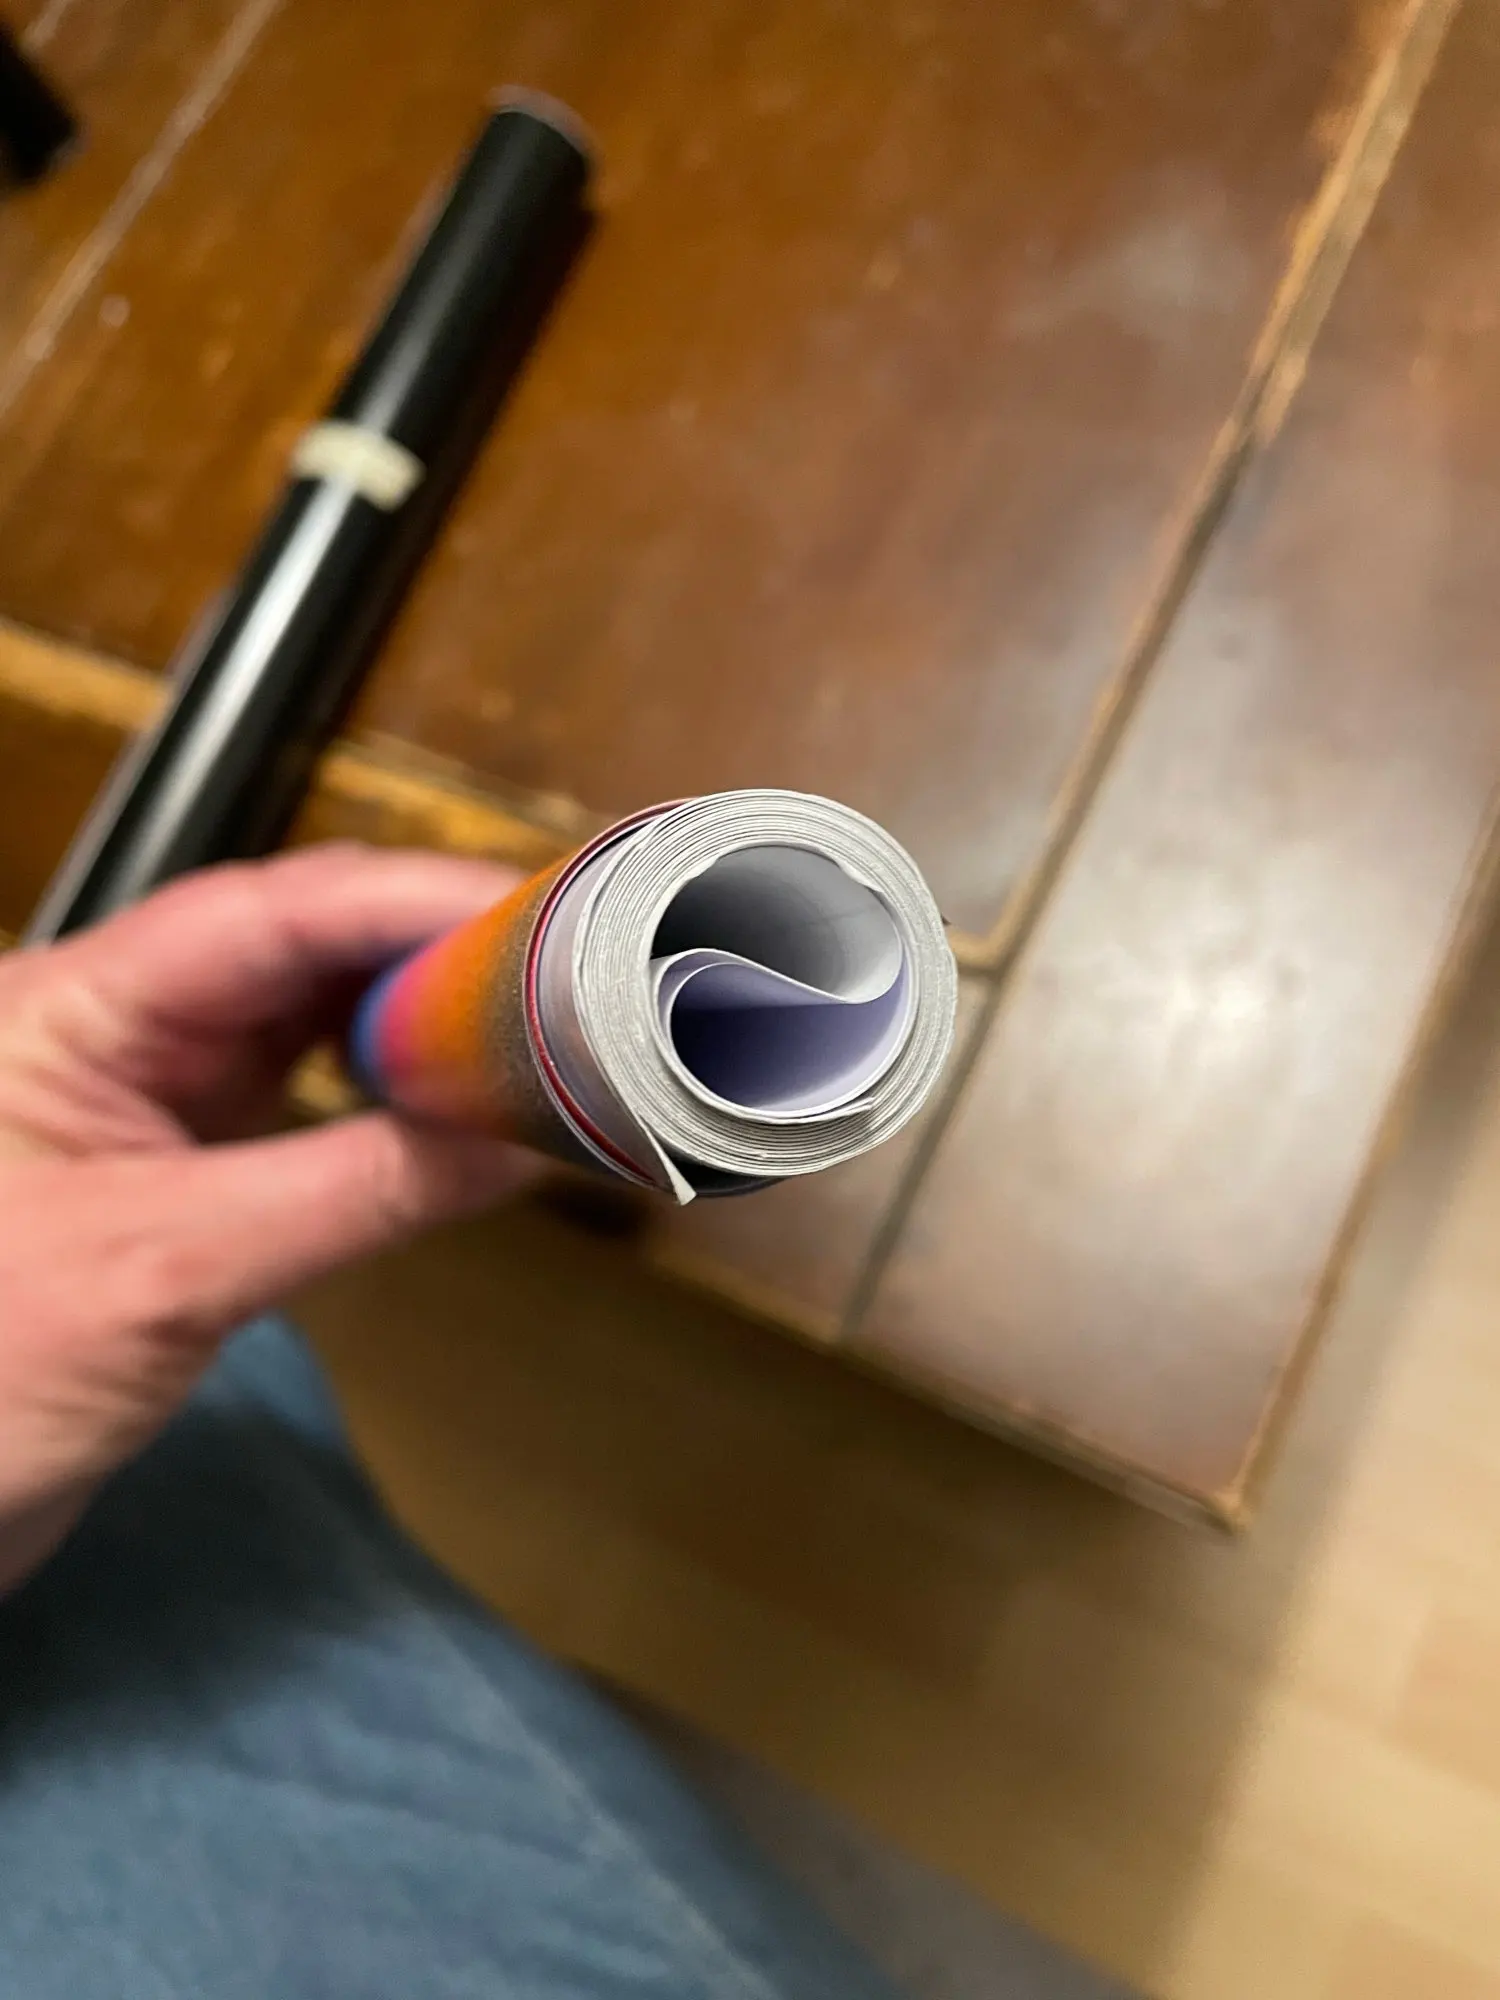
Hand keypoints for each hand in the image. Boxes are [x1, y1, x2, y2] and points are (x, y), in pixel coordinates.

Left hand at [0, 844, 534, 1595]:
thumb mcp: (171, 1273)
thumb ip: (354, 1191)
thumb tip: (524, 1138)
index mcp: (72, 1006)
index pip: (266, 913)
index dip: (409, 901)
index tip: (540, 917)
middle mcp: (114, 1024)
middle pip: (298, 943)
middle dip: (432, 947)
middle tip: (572, 969)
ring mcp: (147, 1093)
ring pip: (308, 1014)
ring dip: (418, 1018)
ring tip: (538, 1026)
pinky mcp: (179, 1164)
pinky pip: (306, 1099)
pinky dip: (390, 1096)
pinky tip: (461, 1099)